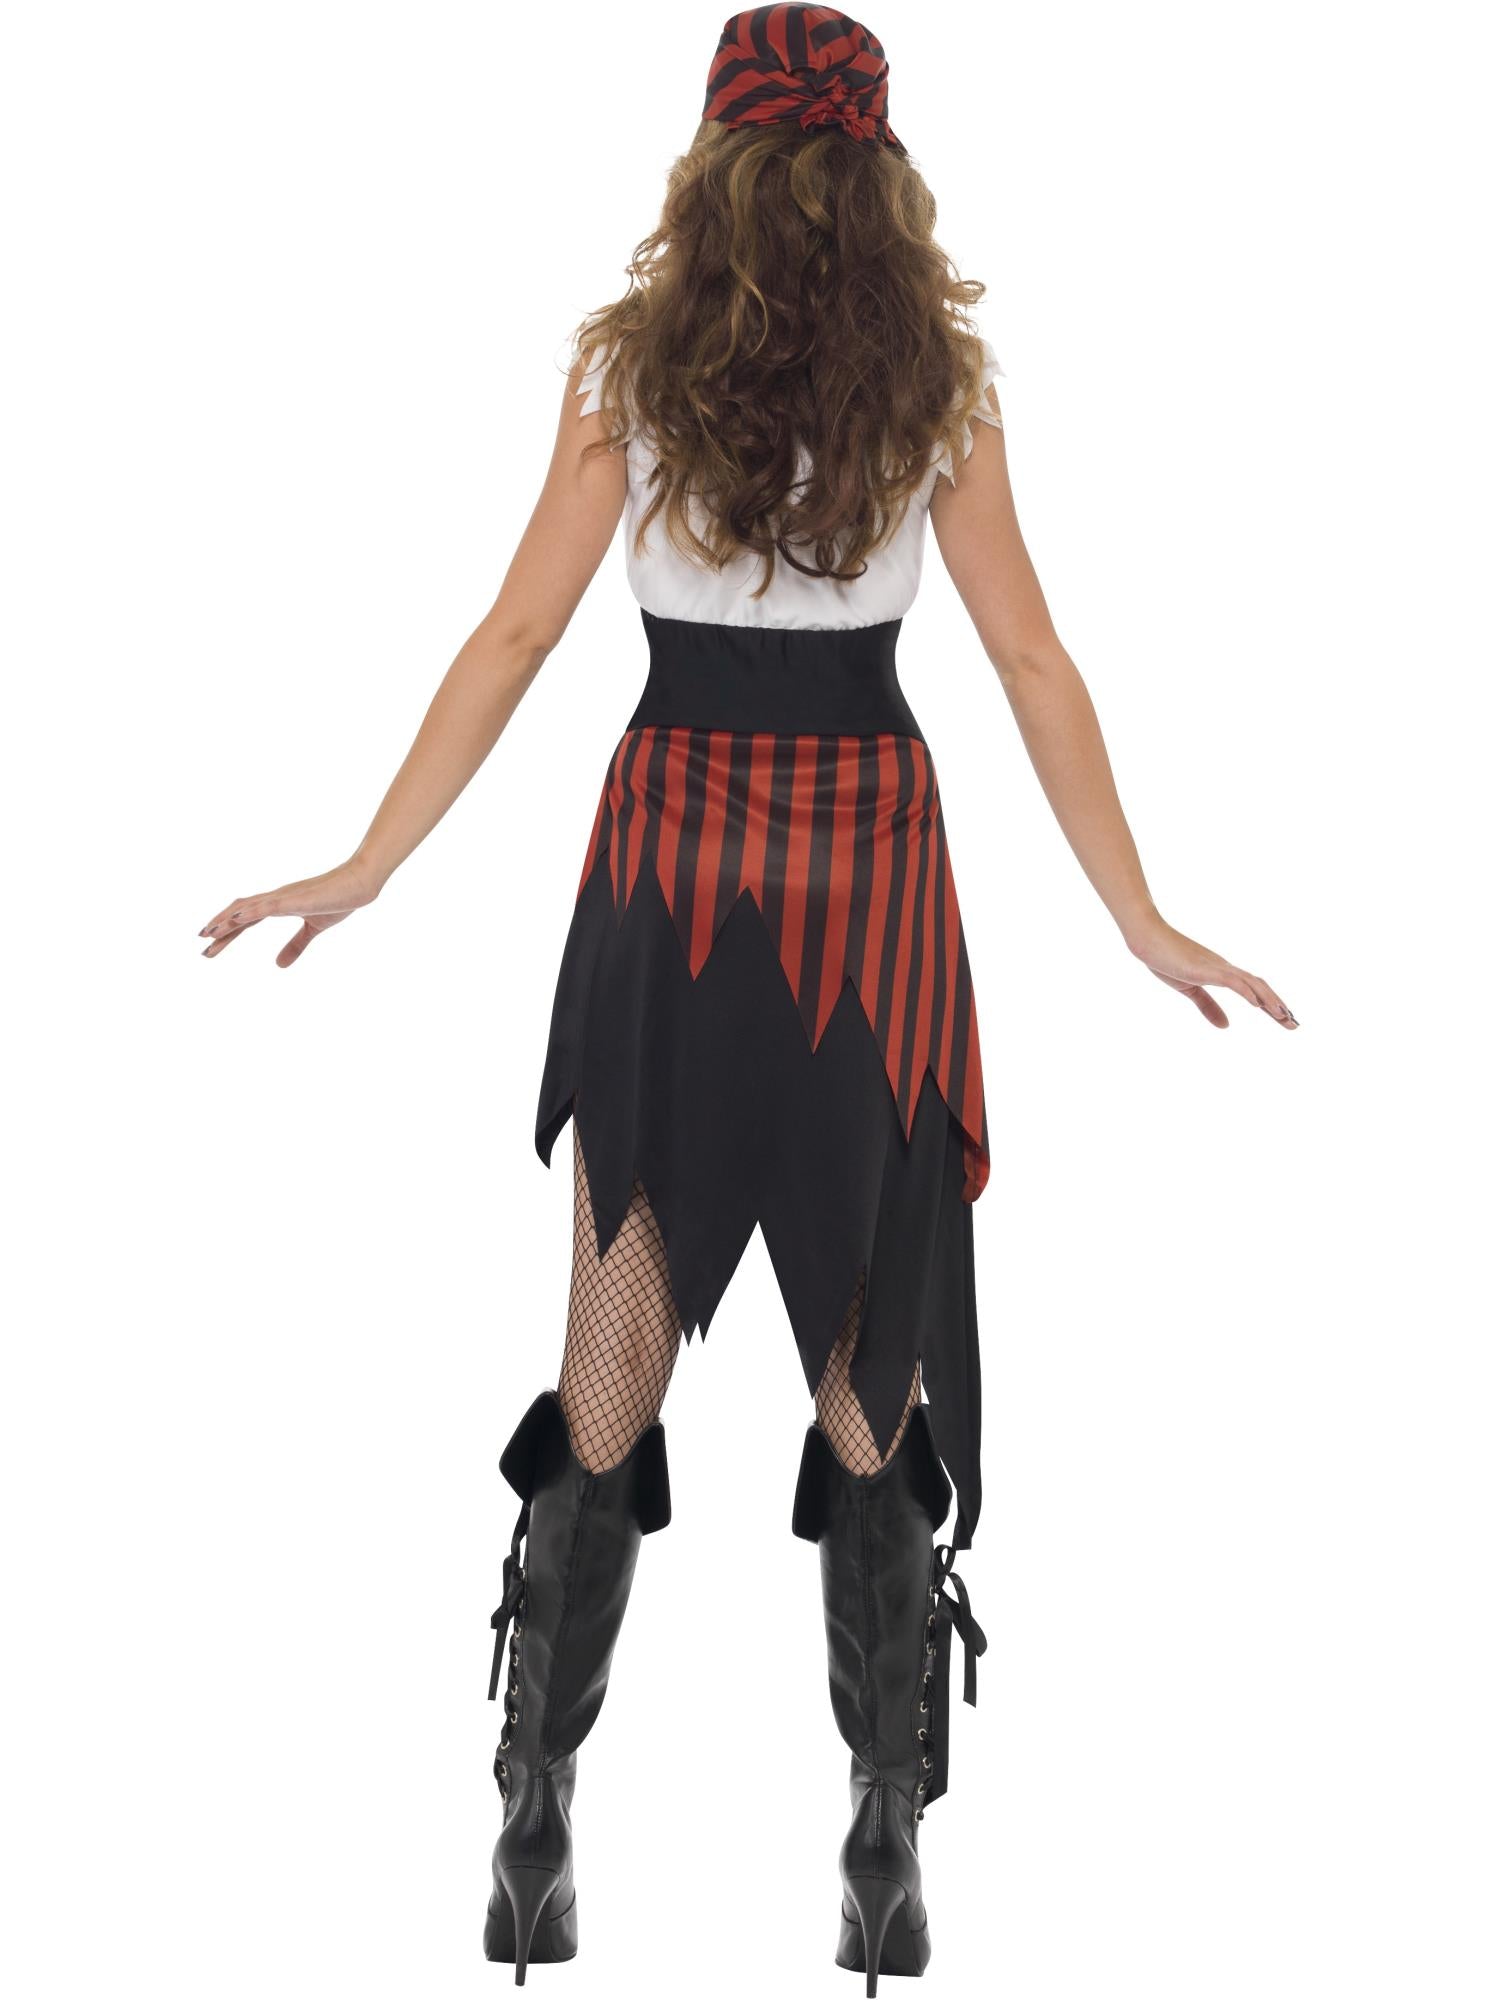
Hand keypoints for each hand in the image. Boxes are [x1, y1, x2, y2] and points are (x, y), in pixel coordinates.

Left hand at [198, 859, 381, 967]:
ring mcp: (284, 897)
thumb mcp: (314, 929)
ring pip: (248, 907)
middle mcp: (275, 898)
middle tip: (203, 949)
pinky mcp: (295, 899)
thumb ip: (296, 946)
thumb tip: (278, 965)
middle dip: (219, 930)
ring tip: (208, 933)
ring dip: (227, 920)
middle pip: (239, 913)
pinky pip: (269, 906)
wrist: (360, 884)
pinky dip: (251, 911)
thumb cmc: (340, 900)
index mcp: (278, 905)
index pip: (245, 919)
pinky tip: (237, 918)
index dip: (227, 932)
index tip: (210, 947)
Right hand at [1125, 917, 1297, 1029]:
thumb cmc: (1165, 959)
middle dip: (1278, 1006)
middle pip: (1260, 986)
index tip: (1286, 1019)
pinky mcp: (1206, 968)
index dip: (1271, 1005)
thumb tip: (1227, 1026)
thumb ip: (1208, 1007)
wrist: (1147, 937)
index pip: (1254, 989)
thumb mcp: (1189, 989)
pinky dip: (1248, 992)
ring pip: (1252, 983)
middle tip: (1295, 1025)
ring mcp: (1217, 967)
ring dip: (1270, 1000)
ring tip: (1285, 1017)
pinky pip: (1232, 981)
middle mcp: (1226, 968)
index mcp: (1223, 974)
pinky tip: (1258, 1006)